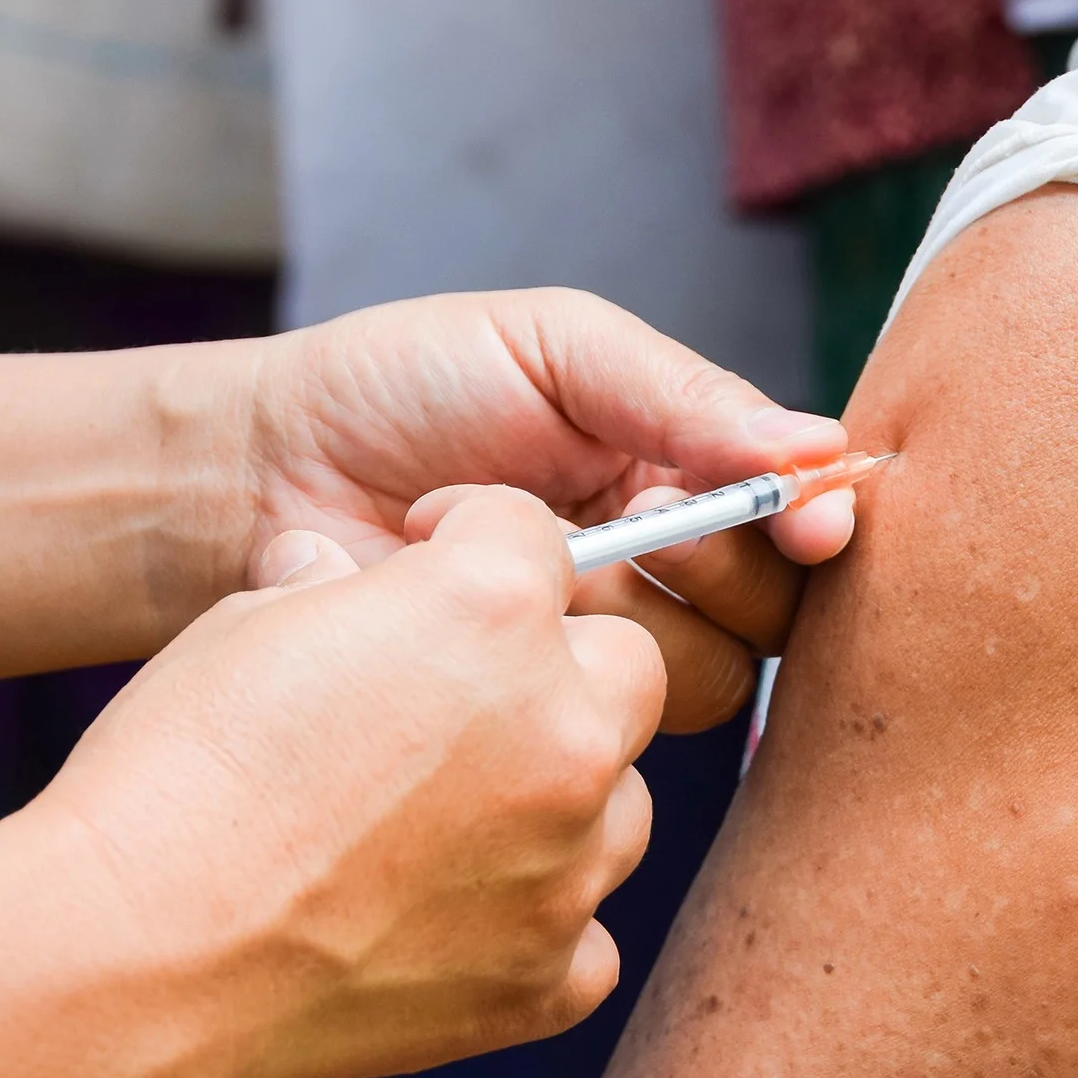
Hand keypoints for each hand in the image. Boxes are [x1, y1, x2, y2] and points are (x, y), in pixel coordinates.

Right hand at [21, 487, 664, 1077]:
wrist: (138, 961)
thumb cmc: (175, 776)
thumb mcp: (245, 628)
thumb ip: (332, 590)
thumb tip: (334, 572)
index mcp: (493, 612)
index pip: (535, 536)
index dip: (472, 543)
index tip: (430, 569)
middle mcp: (563, 731)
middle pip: (627, 664)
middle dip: (560, 667)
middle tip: (459, 700)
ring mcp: (567, 865)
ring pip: (621, 802)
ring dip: (557, 795)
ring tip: (443, 819)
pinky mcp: (547, 978)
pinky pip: (584, 934)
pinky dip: (533, 921)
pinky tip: (444, 917)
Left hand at [241, 289, 860, 730]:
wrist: (261, 472)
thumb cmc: (399, 386)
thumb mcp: (553, 349)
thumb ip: (680, 392)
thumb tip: (817, 444)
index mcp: (673, 466)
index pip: (791, 512)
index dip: (812, 523)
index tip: (809, 522)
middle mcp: (654, 566)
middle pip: (768, 613)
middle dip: (719, 567)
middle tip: (638, 524)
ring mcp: (594, 649)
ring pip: (699, 678)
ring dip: (628, 617)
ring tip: (537, 558)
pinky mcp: (531, 717)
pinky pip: (601, 728)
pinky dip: (555, 667)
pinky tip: (485, 617)